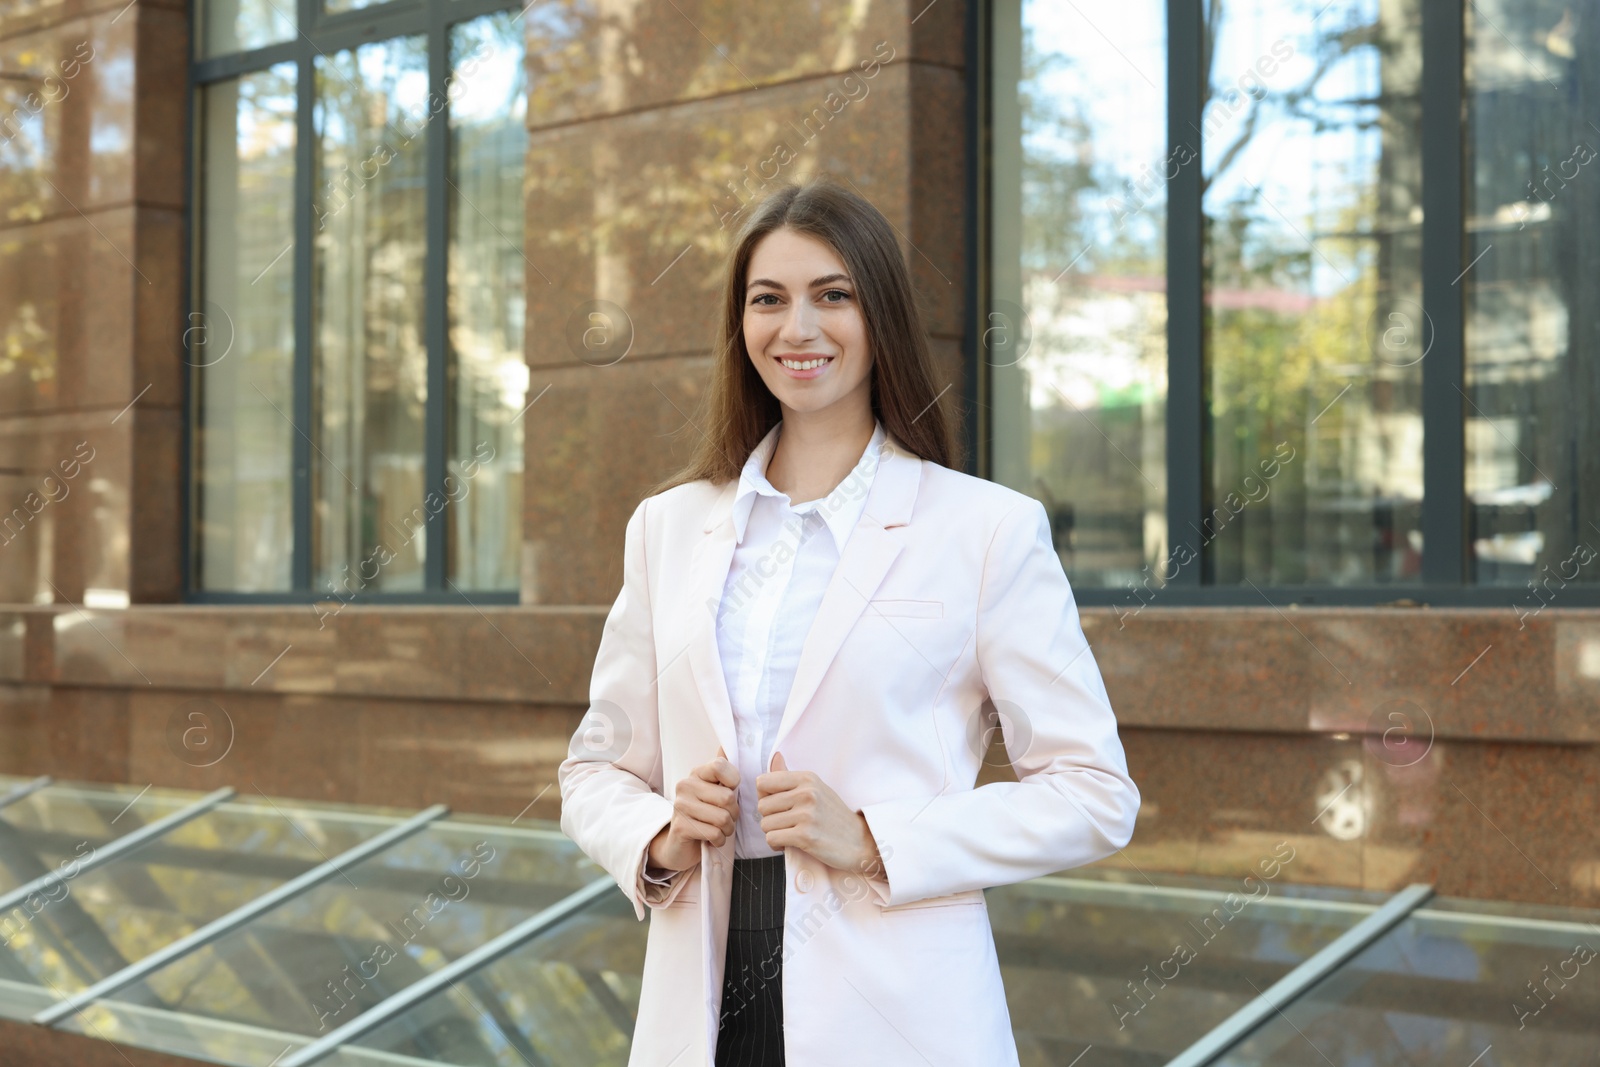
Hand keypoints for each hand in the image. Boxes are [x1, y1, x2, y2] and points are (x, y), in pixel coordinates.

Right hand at [648, 745, 739, 872]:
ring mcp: (681, 806)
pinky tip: (712, 839)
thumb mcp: (715, 792)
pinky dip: (719, 840)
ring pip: (723, 818)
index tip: (729, 792)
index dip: (733, 782)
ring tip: (720, 829)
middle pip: (728, 797)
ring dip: (727, 829)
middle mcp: (685, 785)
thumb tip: (724, 747)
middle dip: (734, 814)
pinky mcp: (680, 827)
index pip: (721, 766)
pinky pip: (714, 833)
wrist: (680, 844)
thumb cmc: (704, 816)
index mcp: (696, 773)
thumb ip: (722, 772)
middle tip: (726, 819)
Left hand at [756, 751, 881, 873]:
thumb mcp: (816, 789)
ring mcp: (806, 814)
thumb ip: (791, 776)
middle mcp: (806, 793)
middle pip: (762, 805)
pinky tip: (789, 844)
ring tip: (790, 833)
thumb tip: (776, 756)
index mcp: (807, 778)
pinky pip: (772, 838)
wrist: (860, 842)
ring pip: (765, 824)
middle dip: (769, 818)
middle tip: (786, 823)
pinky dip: (776, 844)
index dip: (765, 796)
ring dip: (773, 832)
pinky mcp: (805, 836)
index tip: (778, 806)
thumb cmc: (834, 816)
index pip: (763, 782)